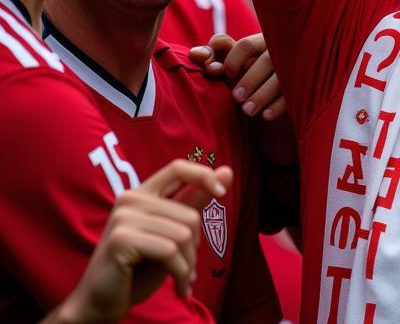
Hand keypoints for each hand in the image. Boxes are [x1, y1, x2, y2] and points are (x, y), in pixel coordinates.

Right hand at [52, 160, 232, 323]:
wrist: (99, 304)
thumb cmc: (138, 269)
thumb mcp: (170, 233)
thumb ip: (194, 202)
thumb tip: (227, 171)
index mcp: (141, 193)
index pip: (178, 167)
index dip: (204, 175)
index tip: (222, 193)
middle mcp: (129, 199)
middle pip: (189, 213)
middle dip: (196, 247)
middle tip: (189, 269)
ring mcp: (123, 218)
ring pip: (182, 234)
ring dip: (189, 264)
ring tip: (184, 279)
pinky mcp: (121, 240)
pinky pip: (169, 251)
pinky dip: (181, 273)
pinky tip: (180, 288)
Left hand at [190, 33, 286, 120]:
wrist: (281, 95)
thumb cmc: (251, 74)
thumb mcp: (236, 65)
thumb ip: (217, 58)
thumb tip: (194, 53)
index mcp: (261, 42)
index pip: (245, 45)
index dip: (232, 60)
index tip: (223, 74)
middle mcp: (279, 52)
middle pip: (264, 60)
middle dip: (249, 79)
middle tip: (236, 97)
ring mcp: (294, 68)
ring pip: (280, 78)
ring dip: (262, 94)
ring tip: (248, 110)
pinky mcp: (303, 86)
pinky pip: (293, 94)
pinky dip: (279, 105)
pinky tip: (266, 116)